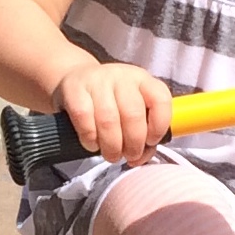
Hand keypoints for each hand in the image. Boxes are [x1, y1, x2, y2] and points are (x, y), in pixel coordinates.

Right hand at [54, 62, 171, 164]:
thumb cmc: (111, 102)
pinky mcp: (74, 89)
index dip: (159, 126)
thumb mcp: (133, 109)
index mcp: (143, 80)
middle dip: (133, 144)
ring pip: (109, 120)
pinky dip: (90, 138)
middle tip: (129, 156)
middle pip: (133, 115)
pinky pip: (84, 119)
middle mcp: (122, 76)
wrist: (75, 80)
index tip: (151, 142)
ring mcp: (97, 80)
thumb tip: (140, 158)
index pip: (160, 100)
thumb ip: (144, 132)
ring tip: (111, 155)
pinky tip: (92, 144)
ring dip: (112, 146)